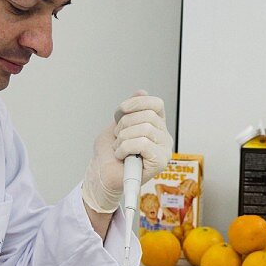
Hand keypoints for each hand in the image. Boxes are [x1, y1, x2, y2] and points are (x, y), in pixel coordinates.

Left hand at [82, 91, 173, 212]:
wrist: (101, 174)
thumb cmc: (109, 153)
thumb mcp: (117, 123)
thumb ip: (130, 108)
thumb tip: (142, 91)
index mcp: (156, 125)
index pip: (156, 104)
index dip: (137, 102)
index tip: (121, 111)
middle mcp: (163, 137)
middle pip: (148, 116)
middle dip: (125, 124)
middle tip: (118, 137)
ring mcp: (164, 150)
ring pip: (145, 129)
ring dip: (123, 138)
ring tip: (119, 148)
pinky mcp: (160, 162)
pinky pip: (143, 144)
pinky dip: (125, 148)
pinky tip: (122, 156)